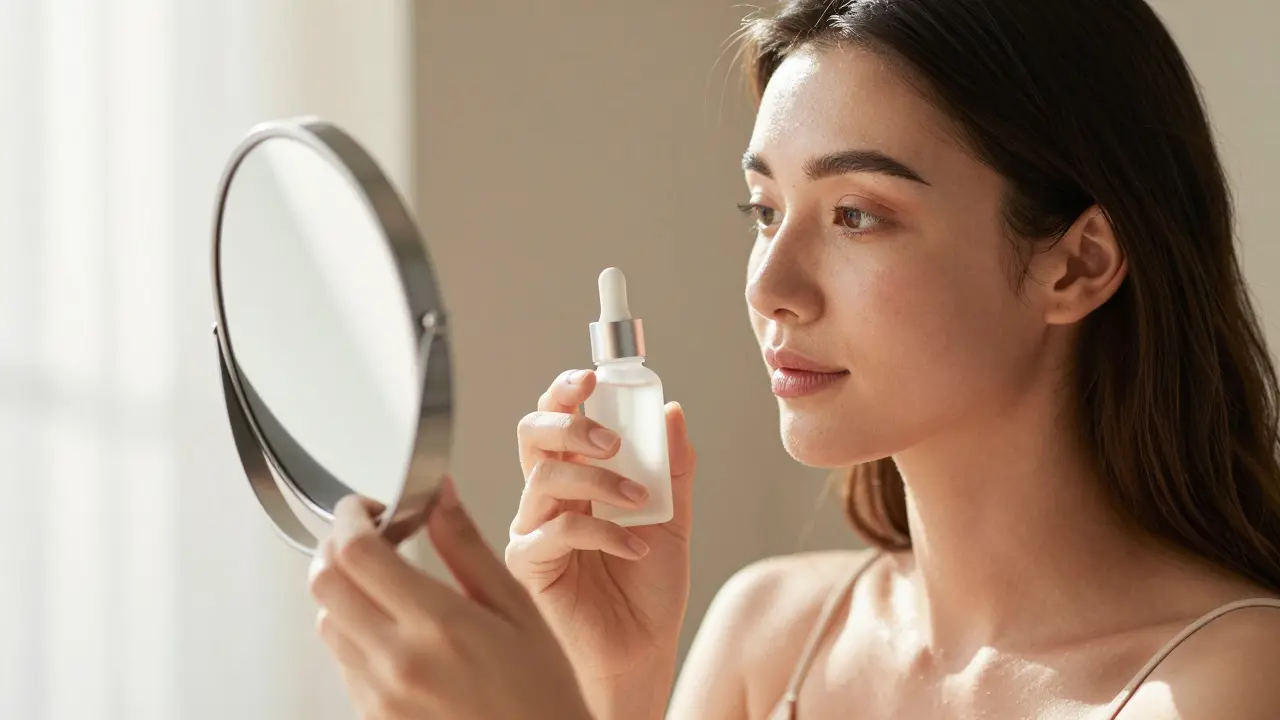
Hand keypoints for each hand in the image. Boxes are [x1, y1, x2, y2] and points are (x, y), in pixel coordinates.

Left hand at [307, 478, 592, 719]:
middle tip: (368, 535)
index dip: (351, 516)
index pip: (357, 552)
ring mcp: (378, 695)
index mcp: (438, 624)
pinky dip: (355, 631)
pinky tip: (395, 629)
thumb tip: (439, 494)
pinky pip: (342, 661)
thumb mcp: (516, 607)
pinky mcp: (372, 717)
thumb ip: (467, 546)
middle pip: (324, 582)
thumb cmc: (539, 691)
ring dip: (344, 590)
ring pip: (326, 621)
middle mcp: (397, 661)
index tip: (368, 507)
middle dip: (337, 545)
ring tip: (385, 584)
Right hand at [505, 369, 695, 714]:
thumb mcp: (675, 516)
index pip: (558, 417)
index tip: (594, 375)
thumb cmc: (650, 585)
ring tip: (641, 503)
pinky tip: (635, 547)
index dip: (567, 389)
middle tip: (612, 439)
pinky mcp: (531, 563)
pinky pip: (557, 530)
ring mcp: (535, 526)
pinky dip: (603, 532)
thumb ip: (673, 466)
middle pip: (533, 433)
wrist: (646, 645)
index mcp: (578, 473)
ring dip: (601, 481)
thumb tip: (672, 412)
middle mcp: (549, 494)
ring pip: (545, 476)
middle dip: (570, 421)